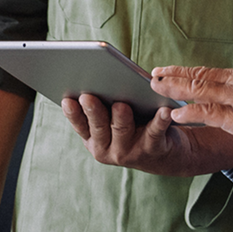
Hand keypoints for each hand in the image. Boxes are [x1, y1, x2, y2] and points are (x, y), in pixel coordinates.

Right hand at [61, 94, 194, 175]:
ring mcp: (130, 151)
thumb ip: (102, 104)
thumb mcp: (112, 120)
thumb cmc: (133, 126)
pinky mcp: (154, 149)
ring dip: (121, 117)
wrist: (164, 155)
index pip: (80, 124)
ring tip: (121, 105)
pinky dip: (159, 120)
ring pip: (122, 130)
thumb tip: (92, 76)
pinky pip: (155, 132)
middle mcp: (108, 149)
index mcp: (94, 139)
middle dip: (93, 111)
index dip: (73, 113)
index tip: (67, 99)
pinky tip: (162, 109)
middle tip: (88, 96)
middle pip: (99, 127)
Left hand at [151, 64, 232, 158]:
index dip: (187, 72)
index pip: (211, 72)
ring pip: (200, 90)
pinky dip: (189, 113)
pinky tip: (175, 115)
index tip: (170, 71)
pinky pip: (208, 113)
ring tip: (156, 89)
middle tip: (153, 74)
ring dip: (174, 90)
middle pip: (200, 76)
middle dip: (174, 75)